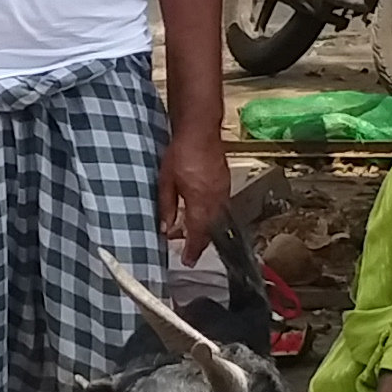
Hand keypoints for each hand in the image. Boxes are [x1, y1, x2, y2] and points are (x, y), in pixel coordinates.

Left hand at [158, 127, 230, 259]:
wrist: (200, 130)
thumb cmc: (181, 152)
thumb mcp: (166, 181)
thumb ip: (166, 207)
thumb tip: (165, 228)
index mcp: (200, 201)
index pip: (199, 234)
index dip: (193, 250)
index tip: (187, 261)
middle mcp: (216, 200)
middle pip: (211, 231)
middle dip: (200, 243)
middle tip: (188, 250)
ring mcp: (223, 192)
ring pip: (217, 221)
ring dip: (205, 230)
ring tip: (191, 232)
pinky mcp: (226, 184)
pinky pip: (221, 208)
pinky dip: (211, 217)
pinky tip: (200, 214)